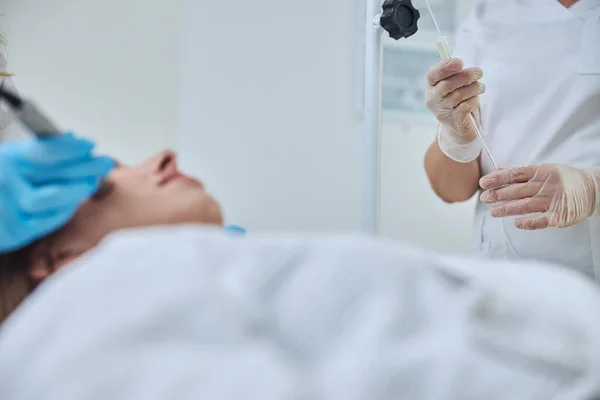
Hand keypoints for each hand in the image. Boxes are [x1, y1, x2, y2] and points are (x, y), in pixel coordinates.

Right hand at [0, 133, 114, 251]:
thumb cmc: (5, 182)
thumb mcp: (16, 159)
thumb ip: (43, 150)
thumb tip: (73, 138)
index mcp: (9, 158)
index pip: (45, 151)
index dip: (71, 148)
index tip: (90, 145)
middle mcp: (5, 180)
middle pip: (53, 173)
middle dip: (85, 167)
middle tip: (104, 164)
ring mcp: (7, 207)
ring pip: (51, 198)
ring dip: (76, 189)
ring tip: (91, 183)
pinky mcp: (13, 231)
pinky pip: (45, 222)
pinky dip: (63, 211)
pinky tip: (74, 202)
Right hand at [426, 58, 485, 143]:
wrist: (458, 126)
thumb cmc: (456, 99)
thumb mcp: (452, 83)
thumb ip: (453, 72)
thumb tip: (457, 62)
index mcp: (431, 86)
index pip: (432, 75)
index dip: (445, 68)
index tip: (460, 62)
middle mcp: (433, 100)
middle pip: (447, 85)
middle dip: (466, 76)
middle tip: (479, 72)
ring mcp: (442, 112)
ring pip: (458, 95)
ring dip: (474, 88)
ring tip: (481, 87)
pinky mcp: (453, 121)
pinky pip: (465, 107)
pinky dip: (474, 101)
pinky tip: (475, 99)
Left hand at [479, 164, 598, 229]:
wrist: (593, 190)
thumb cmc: (564, 180)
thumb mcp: (544, 170)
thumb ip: (521, 173)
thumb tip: (498, 172)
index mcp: (542, 171)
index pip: (516, 174)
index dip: (498, 178)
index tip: (484, 182)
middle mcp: (547, 185)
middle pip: (518, 190)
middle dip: (498, 195)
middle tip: (484, 198)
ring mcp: (554, 200)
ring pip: (525, 205)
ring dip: (507, 209)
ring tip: (493, 212)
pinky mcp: (560, 215)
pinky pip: (541, 220)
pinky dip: (528, 222)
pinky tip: (517, 223)